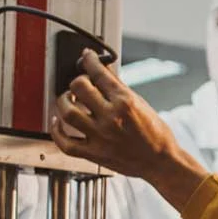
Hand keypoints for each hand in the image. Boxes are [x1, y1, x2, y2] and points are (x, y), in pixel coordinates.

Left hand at [51, 50, 205, 204]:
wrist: (161, 162)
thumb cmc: (156, 134)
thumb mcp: (141, 104)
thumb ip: (119, 88)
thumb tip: (104, 71)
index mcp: (125, 102)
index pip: (99, 72)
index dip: (89, 59)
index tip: (86, 56)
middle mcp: (111, 118)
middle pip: (79, 88)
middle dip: (77, 81)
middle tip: (80, 84)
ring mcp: (100, 136)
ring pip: (68, 113)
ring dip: (63, 101)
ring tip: (67, 99)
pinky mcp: (94, 153)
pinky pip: (65, 143)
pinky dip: (56, 131)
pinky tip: (57, 122)